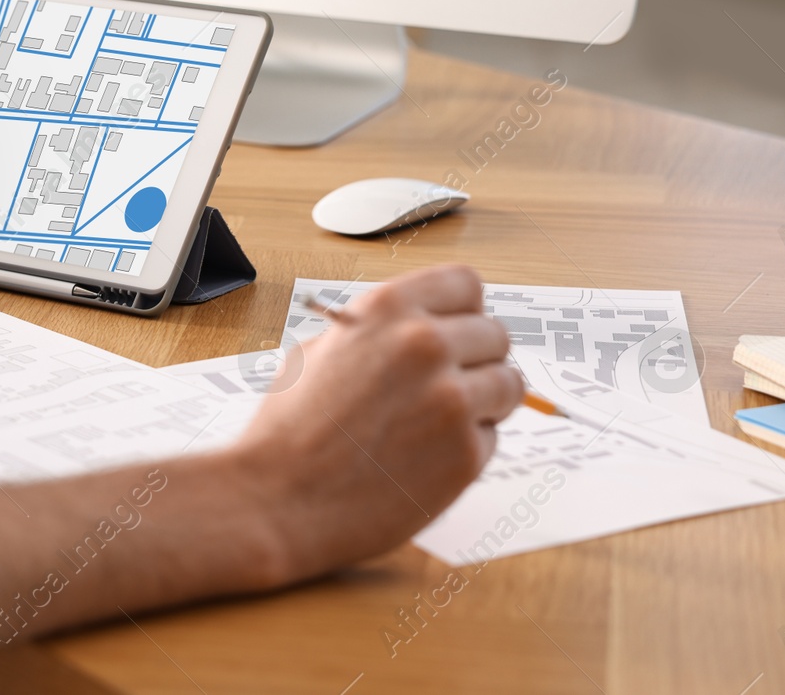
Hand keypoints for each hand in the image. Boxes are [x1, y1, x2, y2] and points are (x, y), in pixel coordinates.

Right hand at [233, 265, 520, 576]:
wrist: (276, 500)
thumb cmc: (287, 432)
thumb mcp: (320, 351)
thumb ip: (377, 335)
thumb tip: (419, 331)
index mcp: (386, 308)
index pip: (465, 284)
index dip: (463, 310)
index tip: (458, 329)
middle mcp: (425, 344)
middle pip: (495, 335)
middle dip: (476, 359)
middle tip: (448, 386)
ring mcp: (452, 399)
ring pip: (508, 385)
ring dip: (484, 402)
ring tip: (438, 424)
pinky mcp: (466, 453)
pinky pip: (491, 437)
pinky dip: (467, 448)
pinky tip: (422, 458)